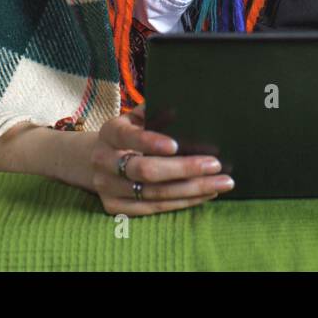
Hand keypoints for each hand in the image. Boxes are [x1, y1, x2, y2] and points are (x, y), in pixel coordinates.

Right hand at [89, 103, 234, 215]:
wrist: (97, 158)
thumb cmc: (129, 133)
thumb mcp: (135, 118)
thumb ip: (154, 112)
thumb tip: (183, 108)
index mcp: (109, 133)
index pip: (128, 137)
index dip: (151, 142)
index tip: (176, 145)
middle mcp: (103, 161)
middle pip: (145, 170)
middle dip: (183, 168)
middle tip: (215, 164)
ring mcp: (107, 187)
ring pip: (153, 193)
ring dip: (191, 189)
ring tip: (220, 182)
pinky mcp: (115, 207)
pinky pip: (153, 208)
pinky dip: (182, 202)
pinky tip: (204, 194)